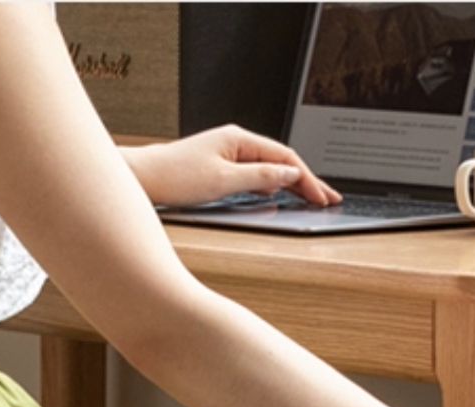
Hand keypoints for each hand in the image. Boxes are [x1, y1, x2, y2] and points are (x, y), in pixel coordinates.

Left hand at [122, 125, 340, 208]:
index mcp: (238, 139)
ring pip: (270, 168)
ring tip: (313, 199)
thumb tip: (289, 174)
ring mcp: (229, 153)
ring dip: (293, 184)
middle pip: (281, 161)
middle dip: (307, 181)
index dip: (307, 179)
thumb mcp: (224, 180)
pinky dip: (274, 186)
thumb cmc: (176, 176)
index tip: (322, 198)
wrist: (145, 178)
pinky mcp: (223, 166)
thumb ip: (260, 177)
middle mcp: (235, 142)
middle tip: (329, 199)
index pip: (284, 157)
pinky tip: (283, 196)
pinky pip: (257, 174)